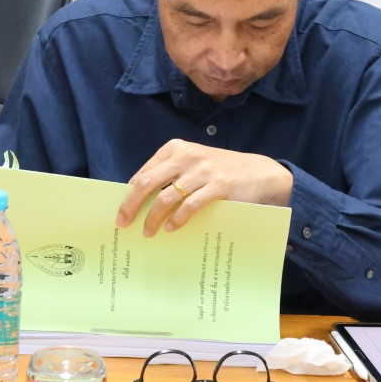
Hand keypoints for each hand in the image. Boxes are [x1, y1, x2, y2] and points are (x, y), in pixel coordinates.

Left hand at [115, 139, 293, 236]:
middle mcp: (187, 156)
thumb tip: (137, 198)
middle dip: (131, 206)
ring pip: (166, 198)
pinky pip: (190, 206)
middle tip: (124, 224)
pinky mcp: (218, 186)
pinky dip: (177, 220)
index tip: (121, 212)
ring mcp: (203, 171)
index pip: (144, 173)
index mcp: (176, 149)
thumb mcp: (193, 164)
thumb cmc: (220, 172)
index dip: (129, 195)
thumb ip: (169, 174)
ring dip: (153, 219)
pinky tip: (171, 228)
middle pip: (148, 184)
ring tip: (148, 232)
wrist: (259, 174)